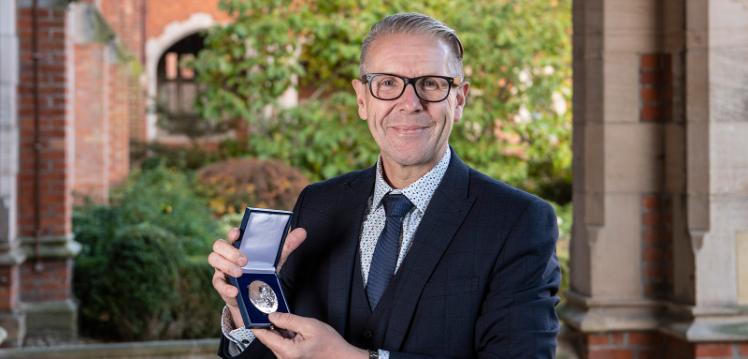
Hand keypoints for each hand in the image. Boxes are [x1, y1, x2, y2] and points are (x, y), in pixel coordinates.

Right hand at [208, 227, 306, 327]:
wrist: (255, 297)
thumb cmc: (261, 272)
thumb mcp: (274, 260)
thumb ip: (286, 246)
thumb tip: (302, 231)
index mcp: (239, 245)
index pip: (232, 235)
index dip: (233, 232)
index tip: (238, 233)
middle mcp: (227, 255)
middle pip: (218, 245)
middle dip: (230, 251)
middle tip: (245, 260)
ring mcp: (222, 269)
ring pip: (213, 260)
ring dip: (226, 266)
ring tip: (240, 273)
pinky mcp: (221, 284)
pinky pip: (217, 284)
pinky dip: (226, 288)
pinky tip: (235, 291)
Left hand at [253, 313, 368, 358]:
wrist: (340, 356)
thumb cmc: (329, 344)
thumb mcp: (309, 325)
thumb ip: (289, 320)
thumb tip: (273, 316)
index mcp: (287, 351)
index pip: (264, 336)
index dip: (256, 323)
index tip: (251, 313)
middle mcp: (284, 358)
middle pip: (268, 339)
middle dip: (268, 324)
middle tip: (269, 310)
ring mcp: (286, 358)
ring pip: (274, 341)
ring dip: (277, 329)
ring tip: (285, 319)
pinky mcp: (290, 357)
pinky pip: (281, 344)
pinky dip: (283, 335)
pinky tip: (291, 328)